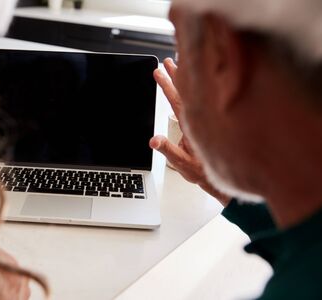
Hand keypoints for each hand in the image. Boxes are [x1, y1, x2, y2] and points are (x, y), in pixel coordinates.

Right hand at [150, 58, 230, 205]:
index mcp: (193, 124)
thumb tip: (154, 140)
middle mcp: (201, 119)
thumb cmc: (205, 172)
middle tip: (166, 61)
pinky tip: (191, 86)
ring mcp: (205, 120)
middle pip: (187, 91)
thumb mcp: (184, 163)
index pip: (177, 99)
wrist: (224, 179)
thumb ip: (169, 150)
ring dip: (186, 79)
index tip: (159, 71)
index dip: (167, 84)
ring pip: (195, 93)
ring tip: (177, 65)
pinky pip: (201, 100)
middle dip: (176, 74)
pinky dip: (195, 89)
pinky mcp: (207, 123)